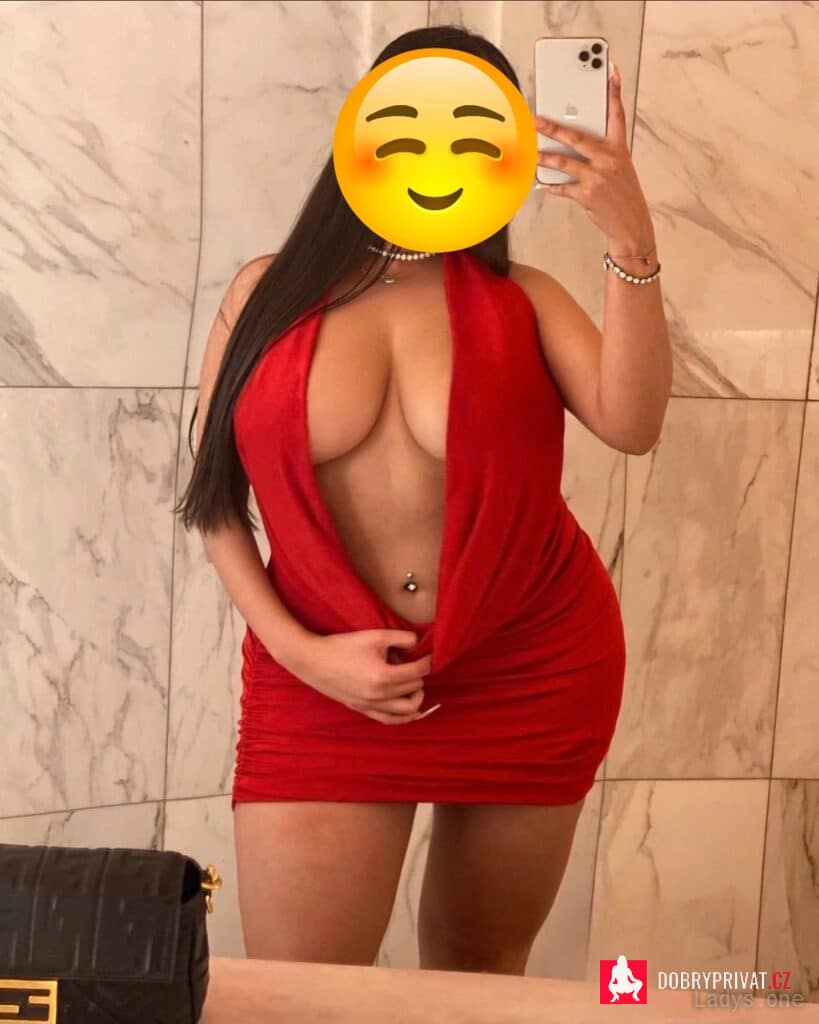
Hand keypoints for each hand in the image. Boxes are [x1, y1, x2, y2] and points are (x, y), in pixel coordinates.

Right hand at [284, 628, 439, 724]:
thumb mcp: (374, 636)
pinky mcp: (363, 709)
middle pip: (414, 688)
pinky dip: (405, 717)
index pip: (418, 672)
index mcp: (384, 676)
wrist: (313, 661)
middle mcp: (380, 695)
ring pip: (407, 710)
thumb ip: (400, 638)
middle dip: (418, 674)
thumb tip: (417, 643)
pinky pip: (390, 720)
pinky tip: (412, 710)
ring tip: (416, 684)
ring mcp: (371, 705)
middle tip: (412, 662)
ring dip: (417, 697)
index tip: (429, 654)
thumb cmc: (342, 646)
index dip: (427, 661)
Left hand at [534, 62, 655, 250]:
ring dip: (545, 158)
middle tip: (536, 120)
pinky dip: (551, 186)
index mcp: (619, 148)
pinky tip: (541, 183)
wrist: (632, 224)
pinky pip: (563, 188)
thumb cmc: (622, 194)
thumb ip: (601, 154)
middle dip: (554, 128)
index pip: (617, 115)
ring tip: (532, 153)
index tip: (611, 70)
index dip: (614, 92)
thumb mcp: (619, 168)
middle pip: (577, 137)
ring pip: (565, 163)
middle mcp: (609, 159)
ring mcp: (598, 177)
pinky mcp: (588, 195)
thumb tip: (572, 145)